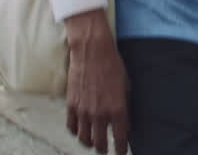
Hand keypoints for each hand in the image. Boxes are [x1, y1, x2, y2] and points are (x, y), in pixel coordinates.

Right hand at [64, 10, 129, 154]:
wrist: (93, 52)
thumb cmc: (113, 66)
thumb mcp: (126, 87)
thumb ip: (124, 107)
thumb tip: (124, 122)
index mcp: (117, 109)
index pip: (119, 138)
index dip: (121, 149)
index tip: (121, 152)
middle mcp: (100, 114)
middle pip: (100, 143)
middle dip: (104, 148)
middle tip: (107, 148)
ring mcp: (84, 111)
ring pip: (84, 139)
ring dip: (90, 142)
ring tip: (94, 141)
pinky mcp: (71, 105)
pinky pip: (72, 127)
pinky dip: (76, 131)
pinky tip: (81, 129)